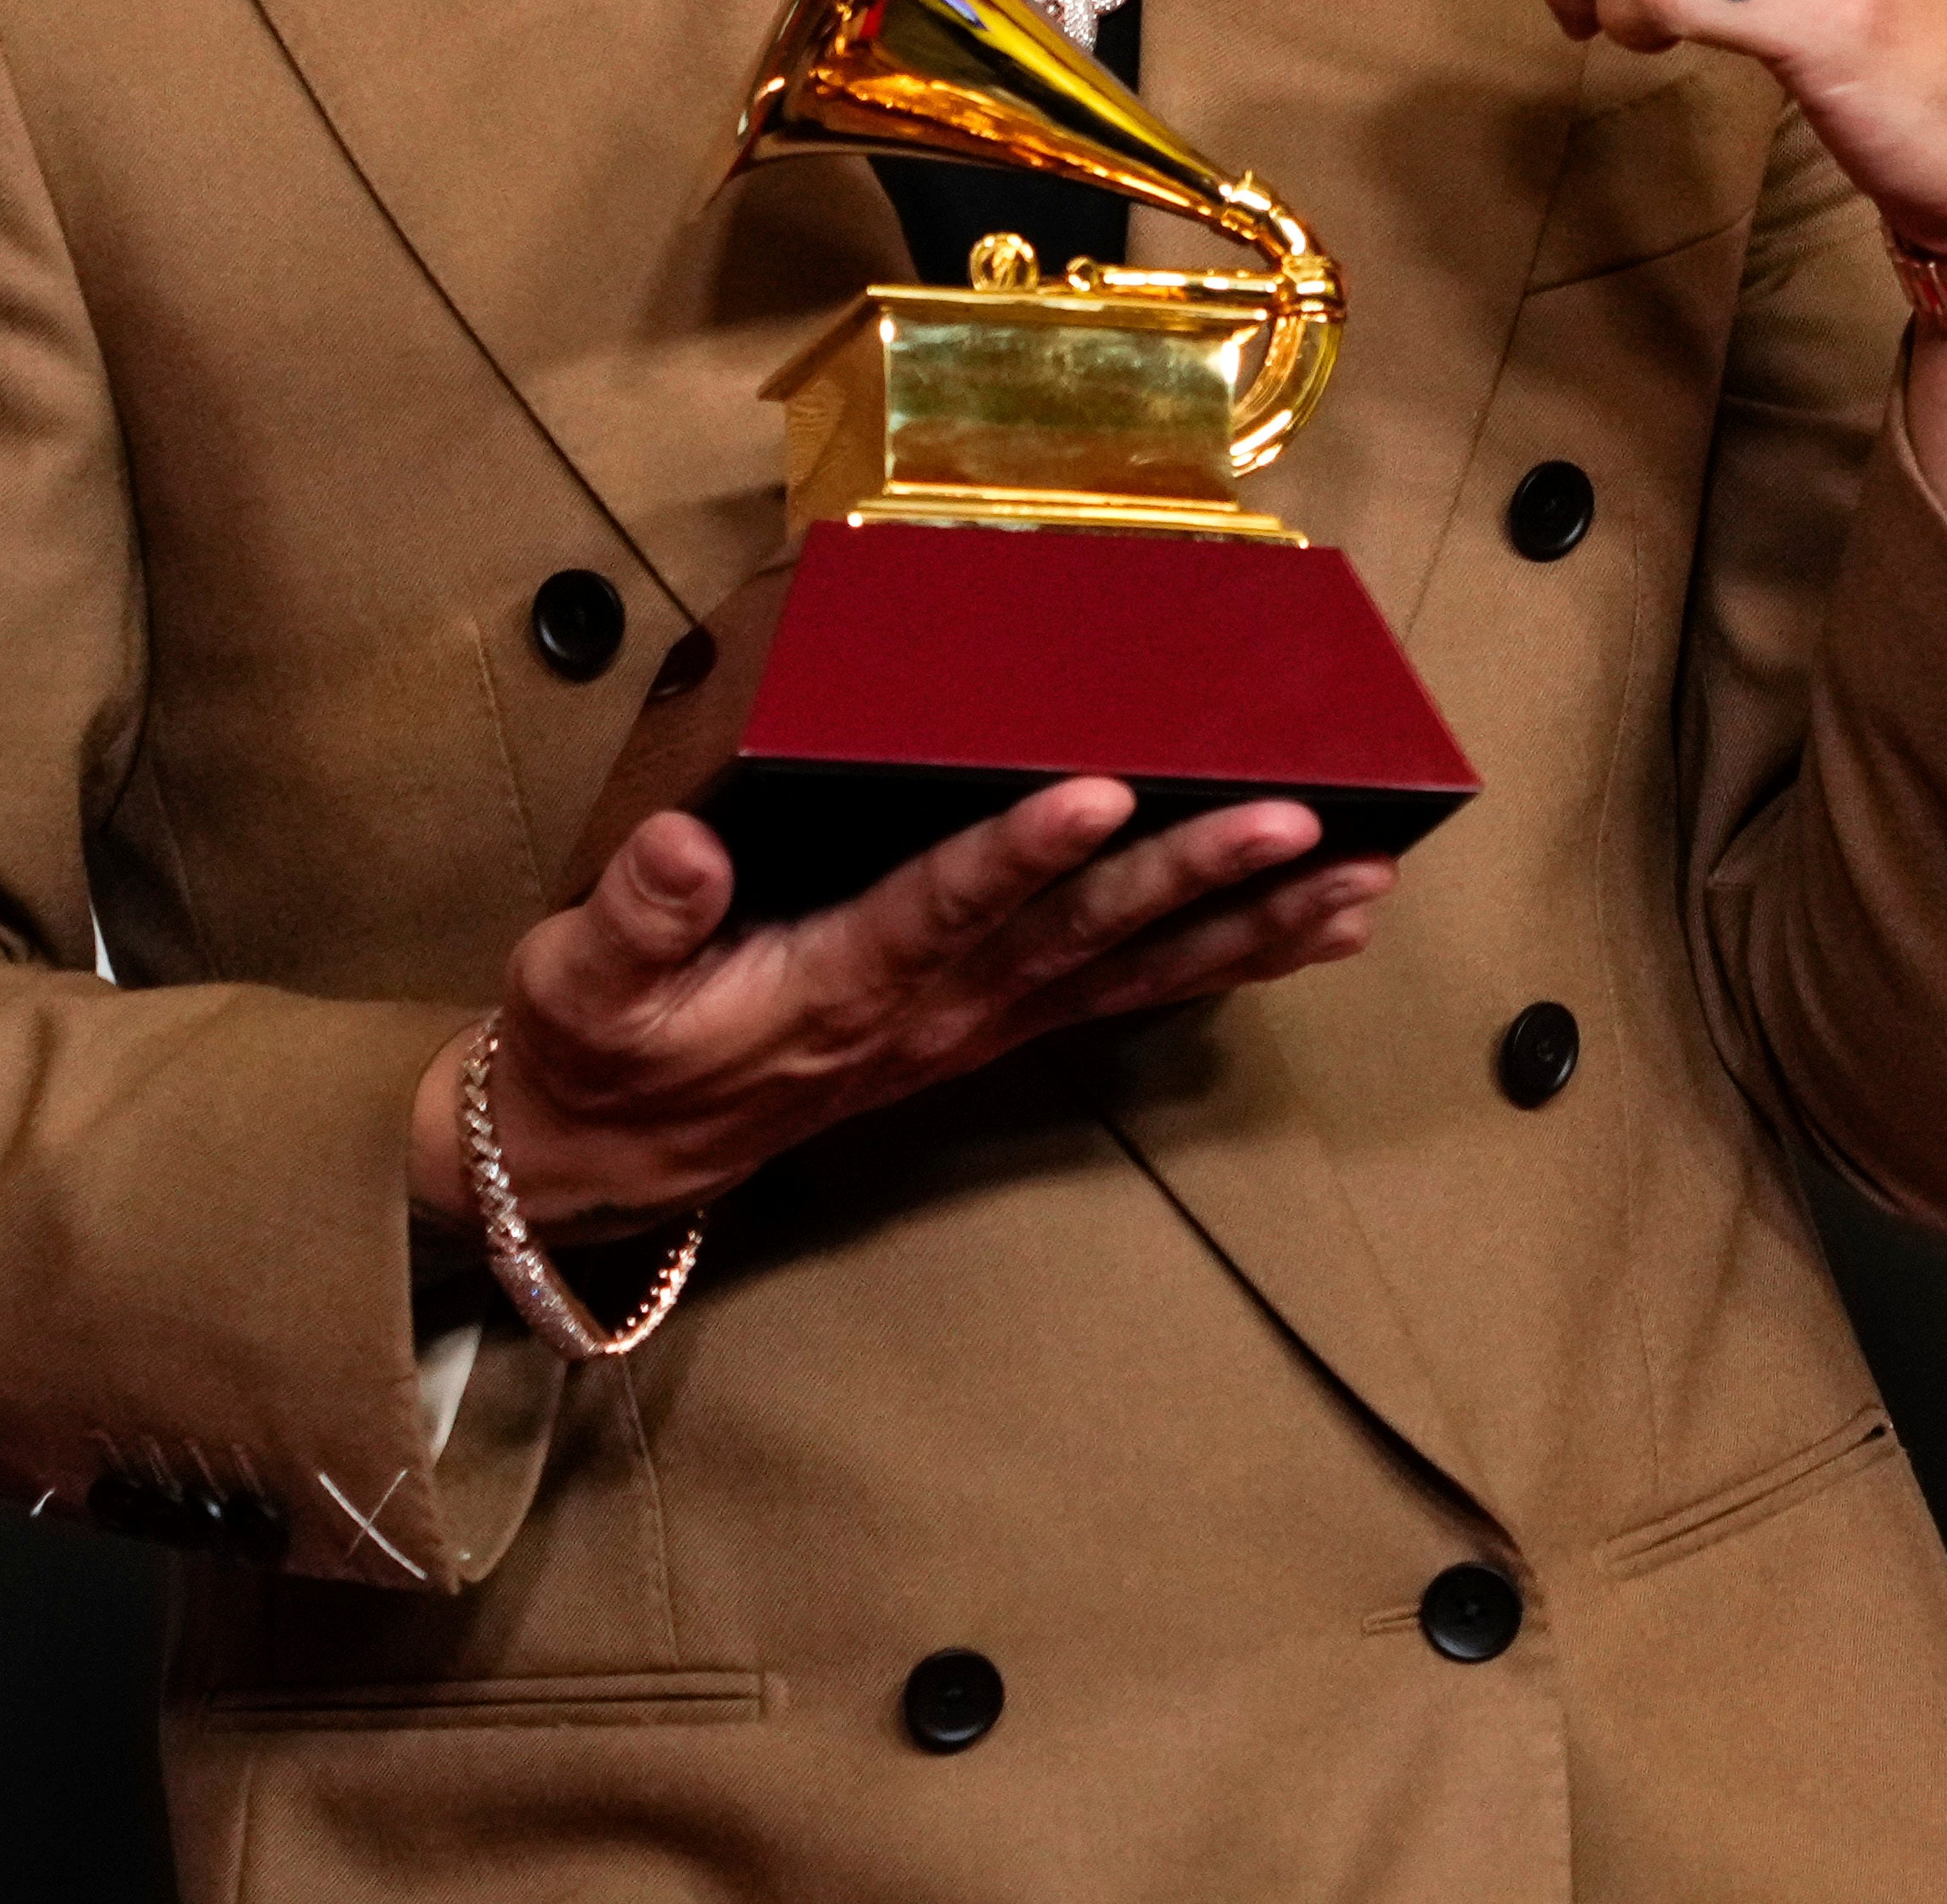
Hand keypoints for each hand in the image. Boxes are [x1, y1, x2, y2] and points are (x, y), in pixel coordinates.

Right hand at [408, 783, 1392, 1238]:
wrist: (614, 1156)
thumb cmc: (603, 1044)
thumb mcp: (584, 983)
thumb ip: (636, 918)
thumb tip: (683, 846)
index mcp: (839, 978)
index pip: (942, 907)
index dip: (1020, 853)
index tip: (1101, 790)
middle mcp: (935, 1006)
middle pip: (1080, 935)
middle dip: (1192, 875)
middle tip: (1297, 820)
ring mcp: (980, 1023)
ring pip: (1137, 967)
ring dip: (1251, 922)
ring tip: (1362, 879)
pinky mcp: (1001, 1027)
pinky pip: (1138, 993)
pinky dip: (1235, 956)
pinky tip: (1325, 924)